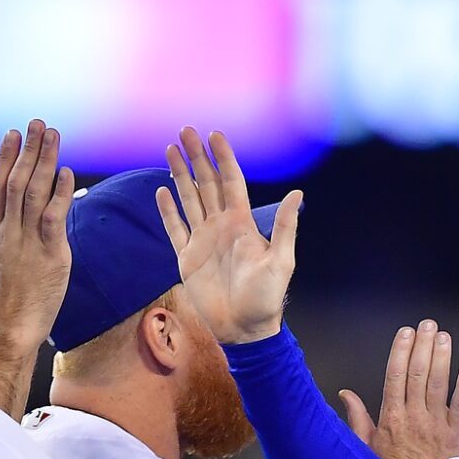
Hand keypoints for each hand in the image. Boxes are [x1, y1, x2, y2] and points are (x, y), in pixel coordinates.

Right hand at [0, 121, 75, 345]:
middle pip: (16, 182)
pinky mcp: (50, 257)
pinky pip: (53, 218)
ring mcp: (27, 243)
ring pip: (34, 192)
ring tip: (53, 135)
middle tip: (37, 124)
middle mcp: (7, 233)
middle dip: (27, 150)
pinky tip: (66, 173)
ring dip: (44, 161)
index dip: (5, 159)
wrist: (6, 333)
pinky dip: (60, 194)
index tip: (12, 135)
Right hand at [157, 128, 297, 345]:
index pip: (231, 182)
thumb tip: (297, 193)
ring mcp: (202, 240)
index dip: (223, 158)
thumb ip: (284, 227)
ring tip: (170, 149)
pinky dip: (167, 211)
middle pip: (206, 183)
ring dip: (180, 174)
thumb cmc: (267, 298)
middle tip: (185, 130)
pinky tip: (161, 191)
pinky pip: (175, 228)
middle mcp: (221, 227)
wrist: (245, 328)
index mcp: (242, 223)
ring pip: (188, 199)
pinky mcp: (187, 258)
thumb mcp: (281, 261)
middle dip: (196, 156)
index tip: (214, 134)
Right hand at [340, 319, 458, 458]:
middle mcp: (414, 417)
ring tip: (444, 337)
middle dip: (423, 346)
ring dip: (442, 357)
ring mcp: (437, 424)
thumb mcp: (365, 448)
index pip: (395, 375)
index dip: (401, 351)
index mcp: (391, 418)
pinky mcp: (457, 434)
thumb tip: (345, 395)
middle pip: (418, 373)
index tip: (405, 334)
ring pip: (439, 384)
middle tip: (428, 326)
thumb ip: (357, 418)